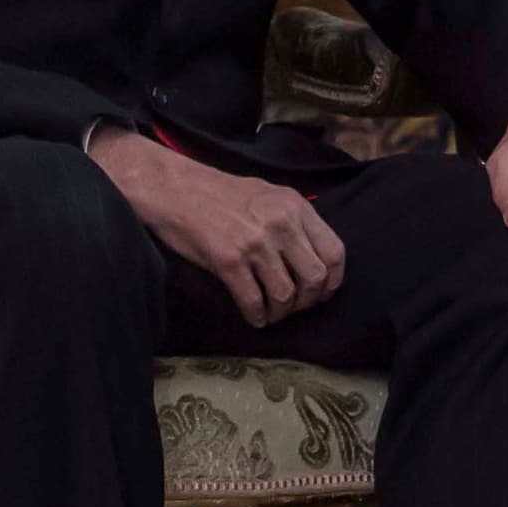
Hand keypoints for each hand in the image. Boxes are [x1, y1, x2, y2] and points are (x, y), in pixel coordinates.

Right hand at [86, 129, 345, 326]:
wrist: (173, 188)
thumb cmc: (218, 194)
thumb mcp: (268, 195)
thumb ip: (294, 221)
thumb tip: (313, 258)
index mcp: (296, 206)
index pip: (334, 252)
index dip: (332, 281)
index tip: (321, 293)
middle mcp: (281, 223)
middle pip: (315, 278)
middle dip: (307, 301)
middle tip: (293, 307)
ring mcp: (255, 241)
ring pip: (285, 294)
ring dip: (280, 313)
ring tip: (271, 314)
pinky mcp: (228, 259)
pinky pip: (253, 300)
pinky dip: (257, 317)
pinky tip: (254, 318)